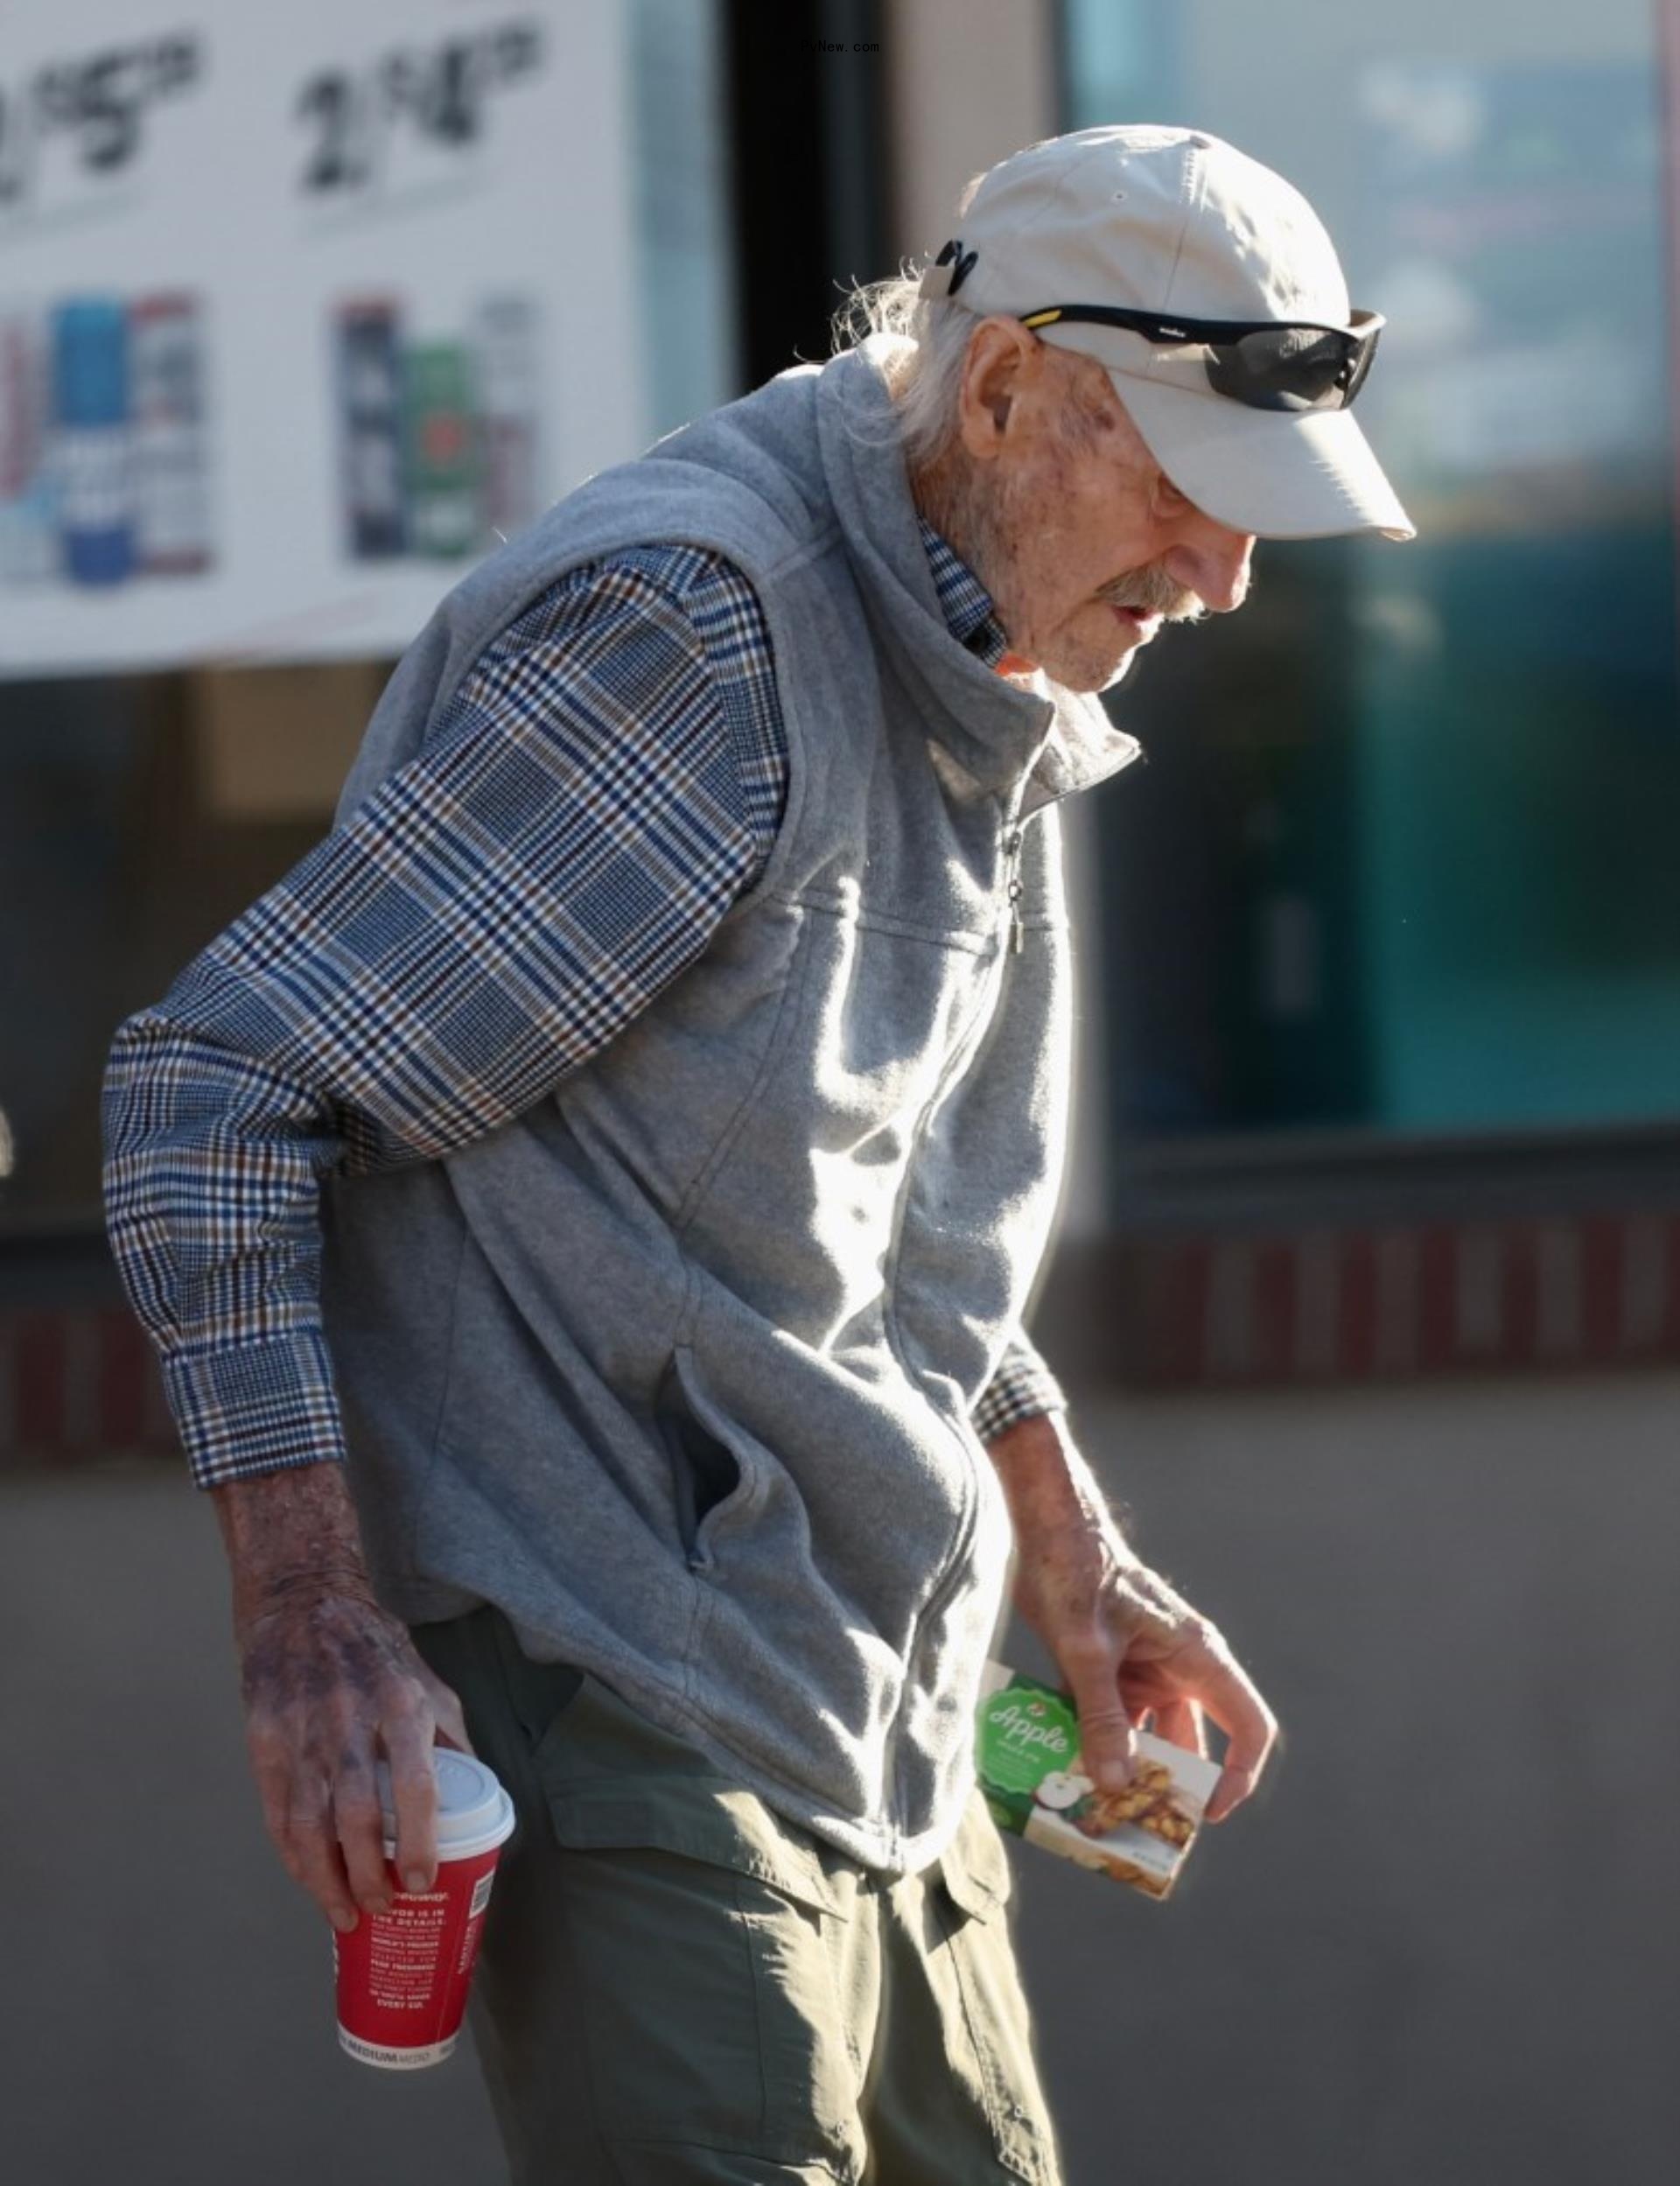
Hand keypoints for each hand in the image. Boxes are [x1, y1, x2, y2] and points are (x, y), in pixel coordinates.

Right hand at [236, 1584, 474, 1932]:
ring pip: (309, 1824)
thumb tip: (477, 1798)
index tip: (421, 1880)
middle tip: (383, 1906)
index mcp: (402, 1704)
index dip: (419, 1840)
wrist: (304, 1605)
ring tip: (345, 1913)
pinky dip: (292, 1856)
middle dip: (368, 1875)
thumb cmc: (375, 1651)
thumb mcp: (428, 1682)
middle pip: (356, 1816)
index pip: (415, 1784)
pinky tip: (309, 1879)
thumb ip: (451, 1740)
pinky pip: (277, 1812)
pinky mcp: (264, 1739)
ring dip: (325, 1880)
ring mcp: (301, 1731)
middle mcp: (350, 1719)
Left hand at [1012, 1528, 1274, 1822]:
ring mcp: (1142, 1669)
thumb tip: (1116, 1784)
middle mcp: (1177, 1667)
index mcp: (1196, 1656)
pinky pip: (1108, 1720)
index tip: (1207, 1815)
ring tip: (1094, 1811)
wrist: (1044, 1525)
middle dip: (1170, 1787)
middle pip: (1190, 1743)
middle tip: (1140, 1831)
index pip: (1246, 1726)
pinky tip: (1059, 1772)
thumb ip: (1101, 1715)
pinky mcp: (1107, 1668)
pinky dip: (1090, 1745)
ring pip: (1144, 1736)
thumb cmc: (1077, 1571)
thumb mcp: (1086, 1649)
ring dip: (1123, 1769)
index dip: (1239, 1776)